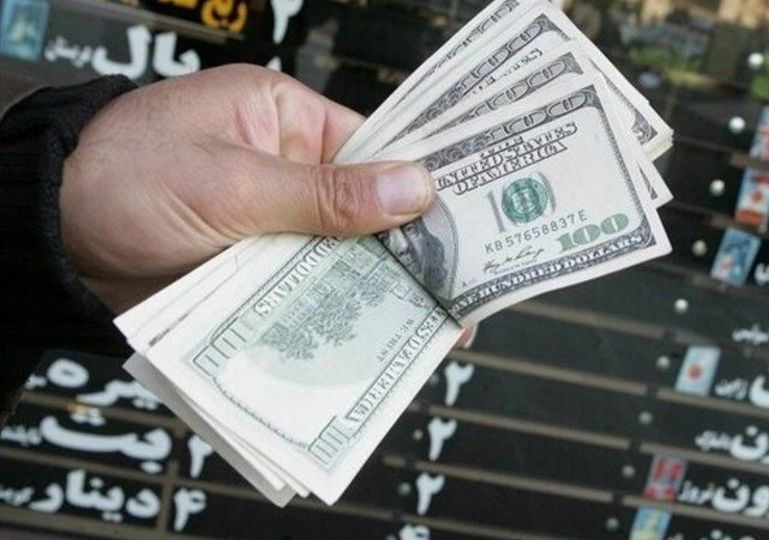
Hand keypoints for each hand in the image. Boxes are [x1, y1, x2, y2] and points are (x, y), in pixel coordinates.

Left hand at [61, 64, 434, 312]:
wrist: (44, 244)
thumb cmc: (122, 181)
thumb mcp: (231, 185)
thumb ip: (324, 197)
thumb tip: (414, 188)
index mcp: (284, 119)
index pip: (374, 148)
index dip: (421, 184)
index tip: (473, 220)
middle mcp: (284, 169)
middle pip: (366, 211)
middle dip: (408, 251)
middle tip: (462, 292)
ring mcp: (270, 223)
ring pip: (340, 256)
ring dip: (373, 290)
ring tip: (430, 327)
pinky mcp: (252, 269)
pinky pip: (305, 288)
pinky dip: (331, 311)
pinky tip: (370, 339)